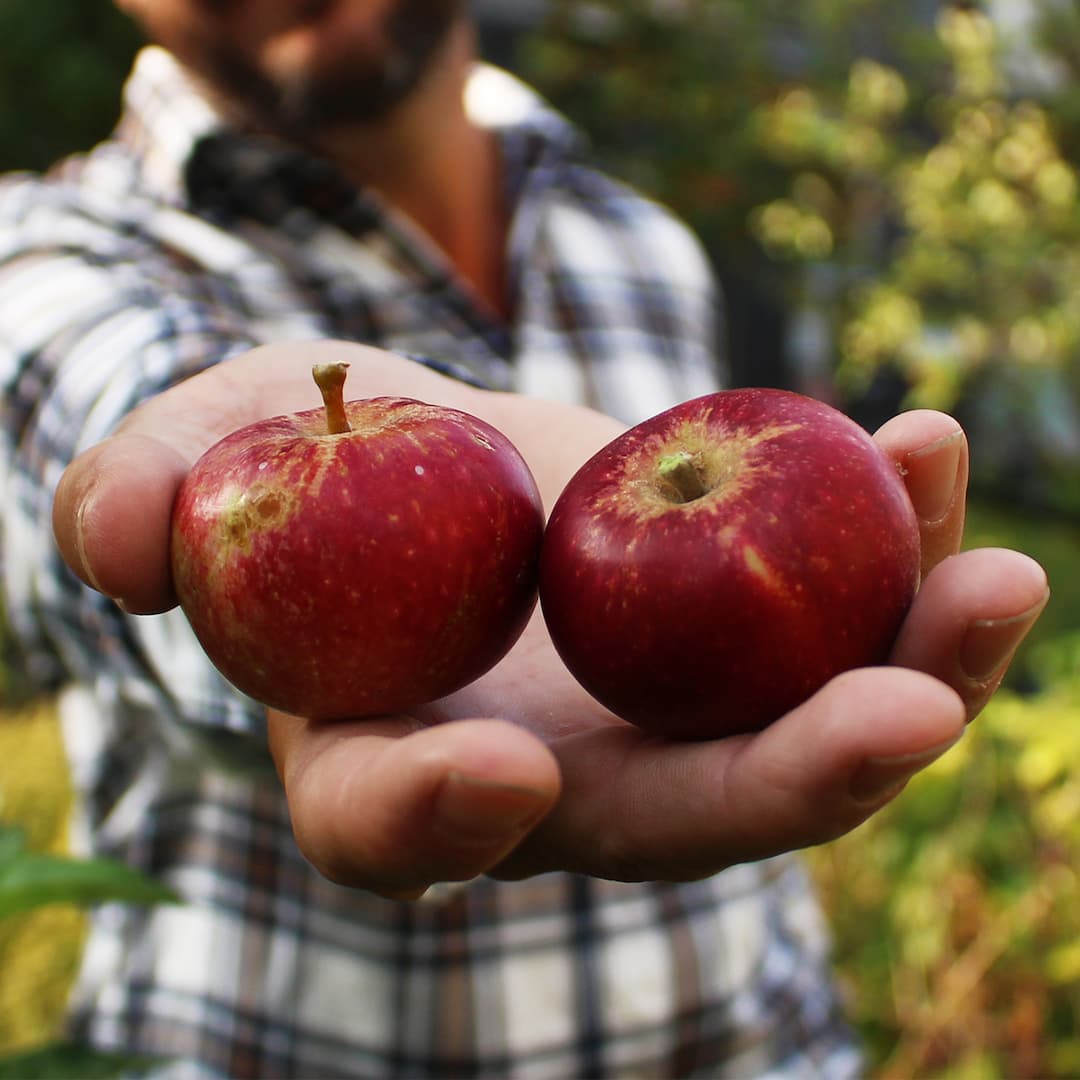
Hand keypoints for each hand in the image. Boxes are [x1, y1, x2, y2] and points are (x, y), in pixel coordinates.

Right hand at [54, 343, 1048, 895]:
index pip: (398, 828)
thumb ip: (153, 492)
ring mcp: (654, 709)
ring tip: (993, 577)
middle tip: (907, 717)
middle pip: (672, 814)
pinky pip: (832, 608)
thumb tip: (113, 543)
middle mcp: (550, 771)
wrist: (423, 450)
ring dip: (908, 662)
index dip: (434, 819)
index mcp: (397, 759)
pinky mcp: (730, 627)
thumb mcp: (211, 452)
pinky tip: (928, 453)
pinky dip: (897, 544)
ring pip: (792, 728)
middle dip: (791, 781)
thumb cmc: (305, 464)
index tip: (496, 773)